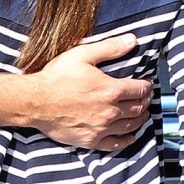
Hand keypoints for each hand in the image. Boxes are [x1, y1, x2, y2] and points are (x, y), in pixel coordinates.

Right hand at [32, 34, 150, 149]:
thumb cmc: (56, 78)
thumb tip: (132, 40)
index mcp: (111, 90)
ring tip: (141, 113)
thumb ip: (109, 48)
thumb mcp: (82, 55)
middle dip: (145, 101)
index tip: (147, 83)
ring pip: (131, 126)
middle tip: (145, 97)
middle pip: (138, 108)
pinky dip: (126, 140)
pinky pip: (115, 144)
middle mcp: (110, 111)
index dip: (147, 85)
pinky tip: (129, 136)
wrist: (35, 102)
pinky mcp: (90, 140)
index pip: (140, 89)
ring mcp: (101, 128)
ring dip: (140, 119)